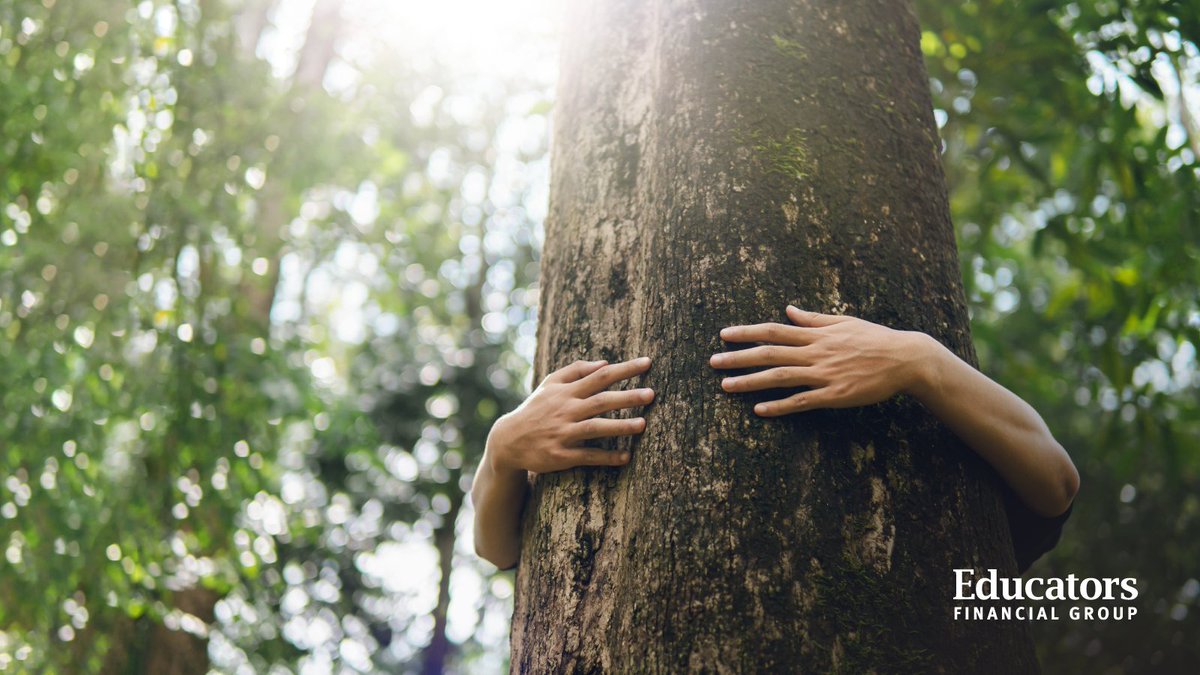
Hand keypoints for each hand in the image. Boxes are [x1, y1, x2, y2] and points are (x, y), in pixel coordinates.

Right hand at [487, 357, 653, 474]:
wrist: (508, 440)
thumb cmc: (536, 409)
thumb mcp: (550, 384)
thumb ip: (575, 371)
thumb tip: (605, 362)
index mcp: (566, 392)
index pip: (600, 376)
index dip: (624, 369)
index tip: (647, 363)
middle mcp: (566, 410)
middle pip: (601, 401)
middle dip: (627, 397)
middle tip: (651, 393)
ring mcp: (563, 433)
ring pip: (595, 428)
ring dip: (620, 427)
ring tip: (643, 425)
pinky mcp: (561, 455)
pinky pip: (588, 456)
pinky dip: (607, 457)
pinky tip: (626, 457)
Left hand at [710, 305, 930, 416]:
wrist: (906, 359)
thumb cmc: (875, 339)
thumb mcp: (844, 322)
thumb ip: (813, 319)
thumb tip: (789, 310)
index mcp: (816, 334)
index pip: (774, 331)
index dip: (746, 332)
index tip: (724, 335)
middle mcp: (816, 352)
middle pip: (769, 353)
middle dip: (738, 358)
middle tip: (713, 363)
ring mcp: (824, 374)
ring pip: (780, 377)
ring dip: (750, 381)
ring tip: (726, 386)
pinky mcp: (834, 395)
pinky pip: (802, 401)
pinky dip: (779, 405)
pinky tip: (760, 410)